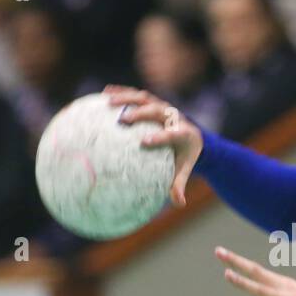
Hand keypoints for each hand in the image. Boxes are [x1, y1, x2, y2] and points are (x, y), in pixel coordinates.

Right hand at [103, 84, 201, 207]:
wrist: (191, 135)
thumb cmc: (184, 156)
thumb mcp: (184, 169)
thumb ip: (179, 185)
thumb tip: (179, 203)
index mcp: (183, 133)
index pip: (172, 134)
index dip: (159, 137)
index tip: (144, 142)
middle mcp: (173, 116)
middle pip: (157, 110)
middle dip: (141, 113)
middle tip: (123, 120)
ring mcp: (162, 106)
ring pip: (145, 98)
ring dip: (127, 97)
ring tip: (108, 101)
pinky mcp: (153, 101)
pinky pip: (137, 95)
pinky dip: (122, 91)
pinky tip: (104, 92)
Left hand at [215, 245, 295, 295]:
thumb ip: (277, 295)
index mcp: (284, 284)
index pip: (256, 270)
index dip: (237, 261)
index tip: (220, 252)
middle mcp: (285, 289)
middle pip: (256, 273)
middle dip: (236, 263)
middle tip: (218, 252)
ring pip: (264, 291)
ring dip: (246, 283)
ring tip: (228, 275)